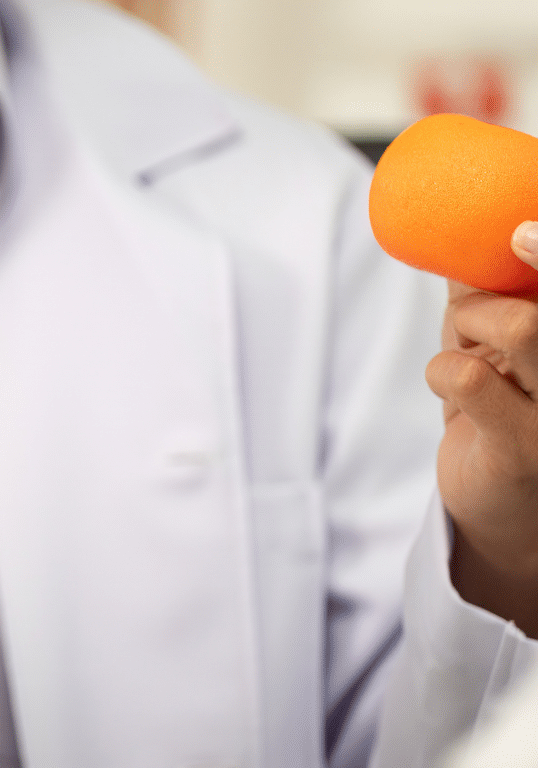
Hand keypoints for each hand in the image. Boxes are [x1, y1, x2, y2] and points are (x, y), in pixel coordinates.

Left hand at [428, 221, 537, 633]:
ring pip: (527, 329)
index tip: (526, 226)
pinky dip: (442, 369)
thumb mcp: (497, 341)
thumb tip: (463, 224)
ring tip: (469, 342)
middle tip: (511, 247)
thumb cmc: (503, 408)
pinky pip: (469, 377)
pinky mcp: (524, 450)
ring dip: (478, 320)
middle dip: (523, 270)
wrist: (504, 512)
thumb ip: (489, 286)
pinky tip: (450, 384)